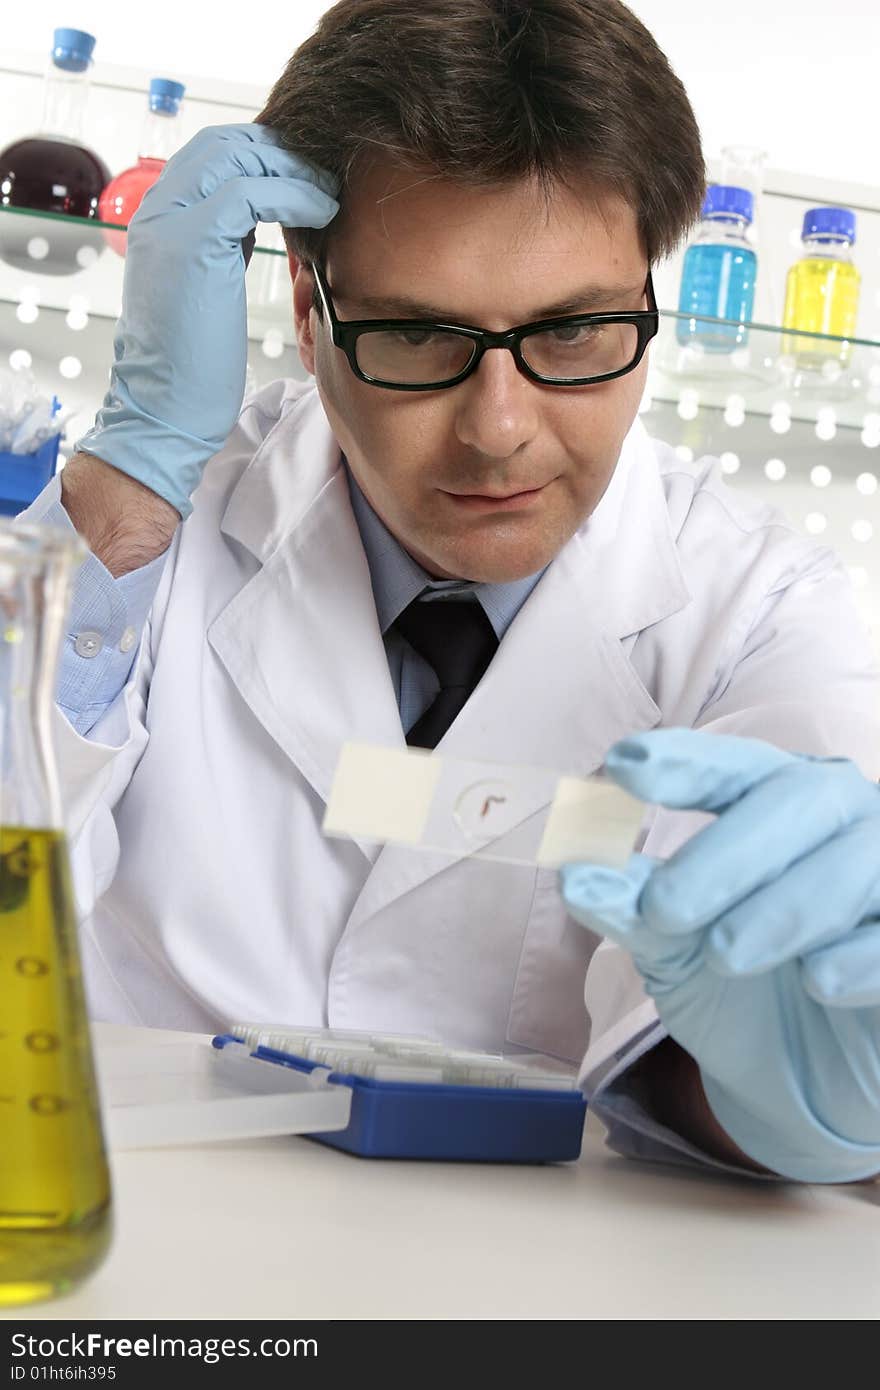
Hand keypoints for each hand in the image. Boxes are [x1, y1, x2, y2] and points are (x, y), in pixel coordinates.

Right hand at [75, 124, 338, 518]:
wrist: (163, 411)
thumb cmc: (192, 368)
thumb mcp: (206, 290)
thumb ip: (223, 248)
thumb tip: (258, 225)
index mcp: (158, 219)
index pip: (211, 153)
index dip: (262, 154)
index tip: (305, 174)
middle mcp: (157, 211)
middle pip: (224, 143)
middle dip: (281, 151)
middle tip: (325, 173)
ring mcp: (171, 223)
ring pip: (238, 158)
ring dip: (293, 169)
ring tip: (331, 192)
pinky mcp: (195, 244)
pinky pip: (252, 193)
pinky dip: (294, 194)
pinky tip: (321, 211)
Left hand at [560, 728, 879, 1181]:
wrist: (804, 1085)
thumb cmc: (738, 989)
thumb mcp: (674, 948)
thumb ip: (631, 907)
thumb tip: (576, 874)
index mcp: (776, 802)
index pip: (735, 766)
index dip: (686, 762)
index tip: (623, 765)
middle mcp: (843, 819)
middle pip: (798, 799)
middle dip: (727, 852)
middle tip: (665, 909)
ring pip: (858, 857)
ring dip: (784, 906)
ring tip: (726, 954)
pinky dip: (861, 954)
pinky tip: (817, 981)